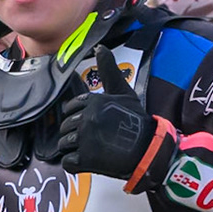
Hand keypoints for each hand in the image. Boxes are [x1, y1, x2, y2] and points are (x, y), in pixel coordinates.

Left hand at [57, 48, 167, 188]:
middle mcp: (87, 118)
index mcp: (93, 102)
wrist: (148, 149)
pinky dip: (76, 164)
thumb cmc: (135, 120)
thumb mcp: (123, 93)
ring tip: (95, 148)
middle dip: (76, 133)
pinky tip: (90, 160)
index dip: (78, 116)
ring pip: (64, 144)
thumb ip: (108, 71)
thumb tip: (100, 47)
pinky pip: (67, 162)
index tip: (94, 122)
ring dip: (76, 148)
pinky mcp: (85, 159)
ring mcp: (85, 139)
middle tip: (96, 137)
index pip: (69, 109)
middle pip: (65, 127)